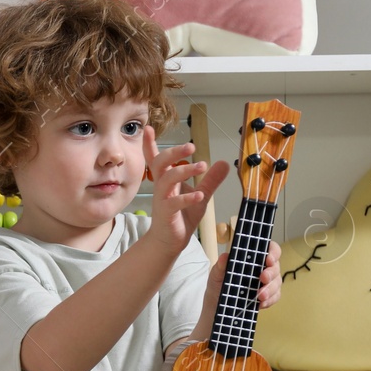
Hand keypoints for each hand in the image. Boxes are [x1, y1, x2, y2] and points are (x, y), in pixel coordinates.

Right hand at [142, 125, 229, 256]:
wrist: (169, 242)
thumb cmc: (181, 217)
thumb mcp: (200, 195)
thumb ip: (210, 180)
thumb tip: (223, 162)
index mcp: (167, 181)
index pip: (157, 159)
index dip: (151, 144)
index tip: (147, 128)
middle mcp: (161, 188)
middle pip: (160, 164)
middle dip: (173, 152)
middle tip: (191, 145)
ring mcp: (162, 200)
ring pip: (167, 180)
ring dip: (183, 171)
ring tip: (201, 165)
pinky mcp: (166, 214)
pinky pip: (173, 203)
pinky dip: (187, 198)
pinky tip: (200, 195)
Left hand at [205, 239, 281, 311]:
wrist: (216, 306)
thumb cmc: (218, 286)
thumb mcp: (216, 275)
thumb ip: (221, 265)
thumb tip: (224, 257)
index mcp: (253, 258)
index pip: (270, 249)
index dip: (273, 252)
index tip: (268, 259)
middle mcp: (263, 268)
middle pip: (275, 267)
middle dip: (271, 272)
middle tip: (263, 278)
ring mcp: (267, 283)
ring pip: (277, 282)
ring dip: (270, 289)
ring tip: (261, 295)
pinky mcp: (268, 296)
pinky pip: (275, 297)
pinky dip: (270, 300)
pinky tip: (262, 303)